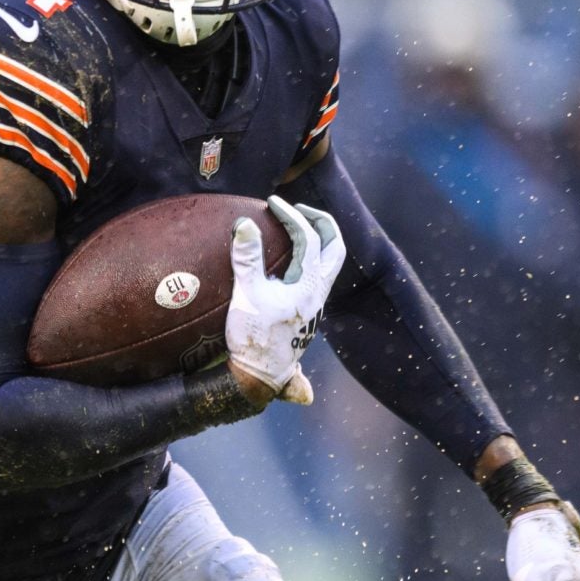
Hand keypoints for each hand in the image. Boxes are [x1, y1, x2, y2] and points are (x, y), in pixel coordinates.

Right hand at [225, 196, 343, 405]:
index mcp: (310, 285)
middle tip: (299, 209)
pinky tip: (285, 261)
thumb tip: (244, 223)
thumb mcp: (246, 294)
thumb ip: (246, 258)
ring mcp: (315, 305)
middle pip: (335, 248)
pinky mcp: (306, 314)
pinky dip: (307, 259)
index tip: (272, 203)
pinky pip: (316, 277)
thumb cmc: (255, 338)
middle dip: (321, 223)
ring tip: (295, 229)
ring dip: (318, 242)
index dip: (291, 215)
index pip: (308, 238)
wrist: (260, 377)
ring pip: (329, 265)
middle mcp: (319, 294)